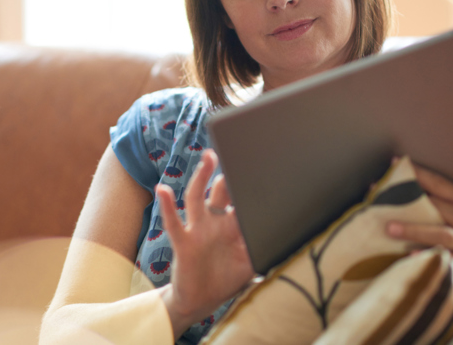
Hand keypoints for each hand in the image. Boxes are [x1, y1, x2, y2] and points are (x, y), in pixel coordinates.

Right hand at [156, 149, 253, 335]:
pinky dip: (167, 206)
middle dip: (230, 173)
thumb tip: (289, 238)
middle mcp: (215, 222)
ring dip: (202, 176)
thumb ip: (265, 250)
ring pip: (198, 197)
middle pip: (222, 191)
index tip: (265, 164)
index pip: (242, 199)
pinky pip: (174, 222)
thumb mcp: (251, 265)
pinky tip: (163, 189)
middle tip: (240, 151)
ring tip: (209, 157)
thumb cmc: (225, 279)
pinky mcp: (183, 242)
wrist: (199, 302)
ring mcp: (198, 230)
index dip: (251, 183)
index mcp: (232, 225)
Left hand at [386, 164, 452, 287]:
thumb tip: (419, 188)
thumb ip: (452, 199)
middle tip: (379, 197)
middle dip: (407, 201)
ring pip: (440, 234)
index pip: (441, 183)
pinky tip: (411, 257)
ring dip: (413, 231)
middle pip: (436, 207)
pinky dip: (430, 258)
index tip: (395, 163)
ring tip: (389, 228)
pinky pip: (450, 261)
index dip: (418, 173)